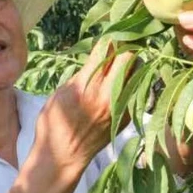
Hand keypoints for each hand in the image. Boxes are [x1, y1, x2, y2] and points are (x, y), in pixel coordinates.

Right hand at [34, 41, 135, 176]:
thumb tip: (100, 56)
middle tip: (122, 45)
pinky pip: (137, 90)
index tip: (110, 35)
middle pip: (128, 57)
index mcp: (87, 85)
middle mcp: (107, 94)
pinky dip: (133, 81)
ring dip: (132, 63)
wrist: (63, 156)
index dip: (109, 39)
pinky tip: (125, 81)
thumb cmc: (55, 123)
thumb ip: (83, 74)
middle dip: (126, 47)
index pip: (106, 50)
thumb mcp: (61, 92)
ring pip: (137, 72)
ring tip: (124, 62)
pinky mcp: (127, 116)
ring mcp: (120, 106)